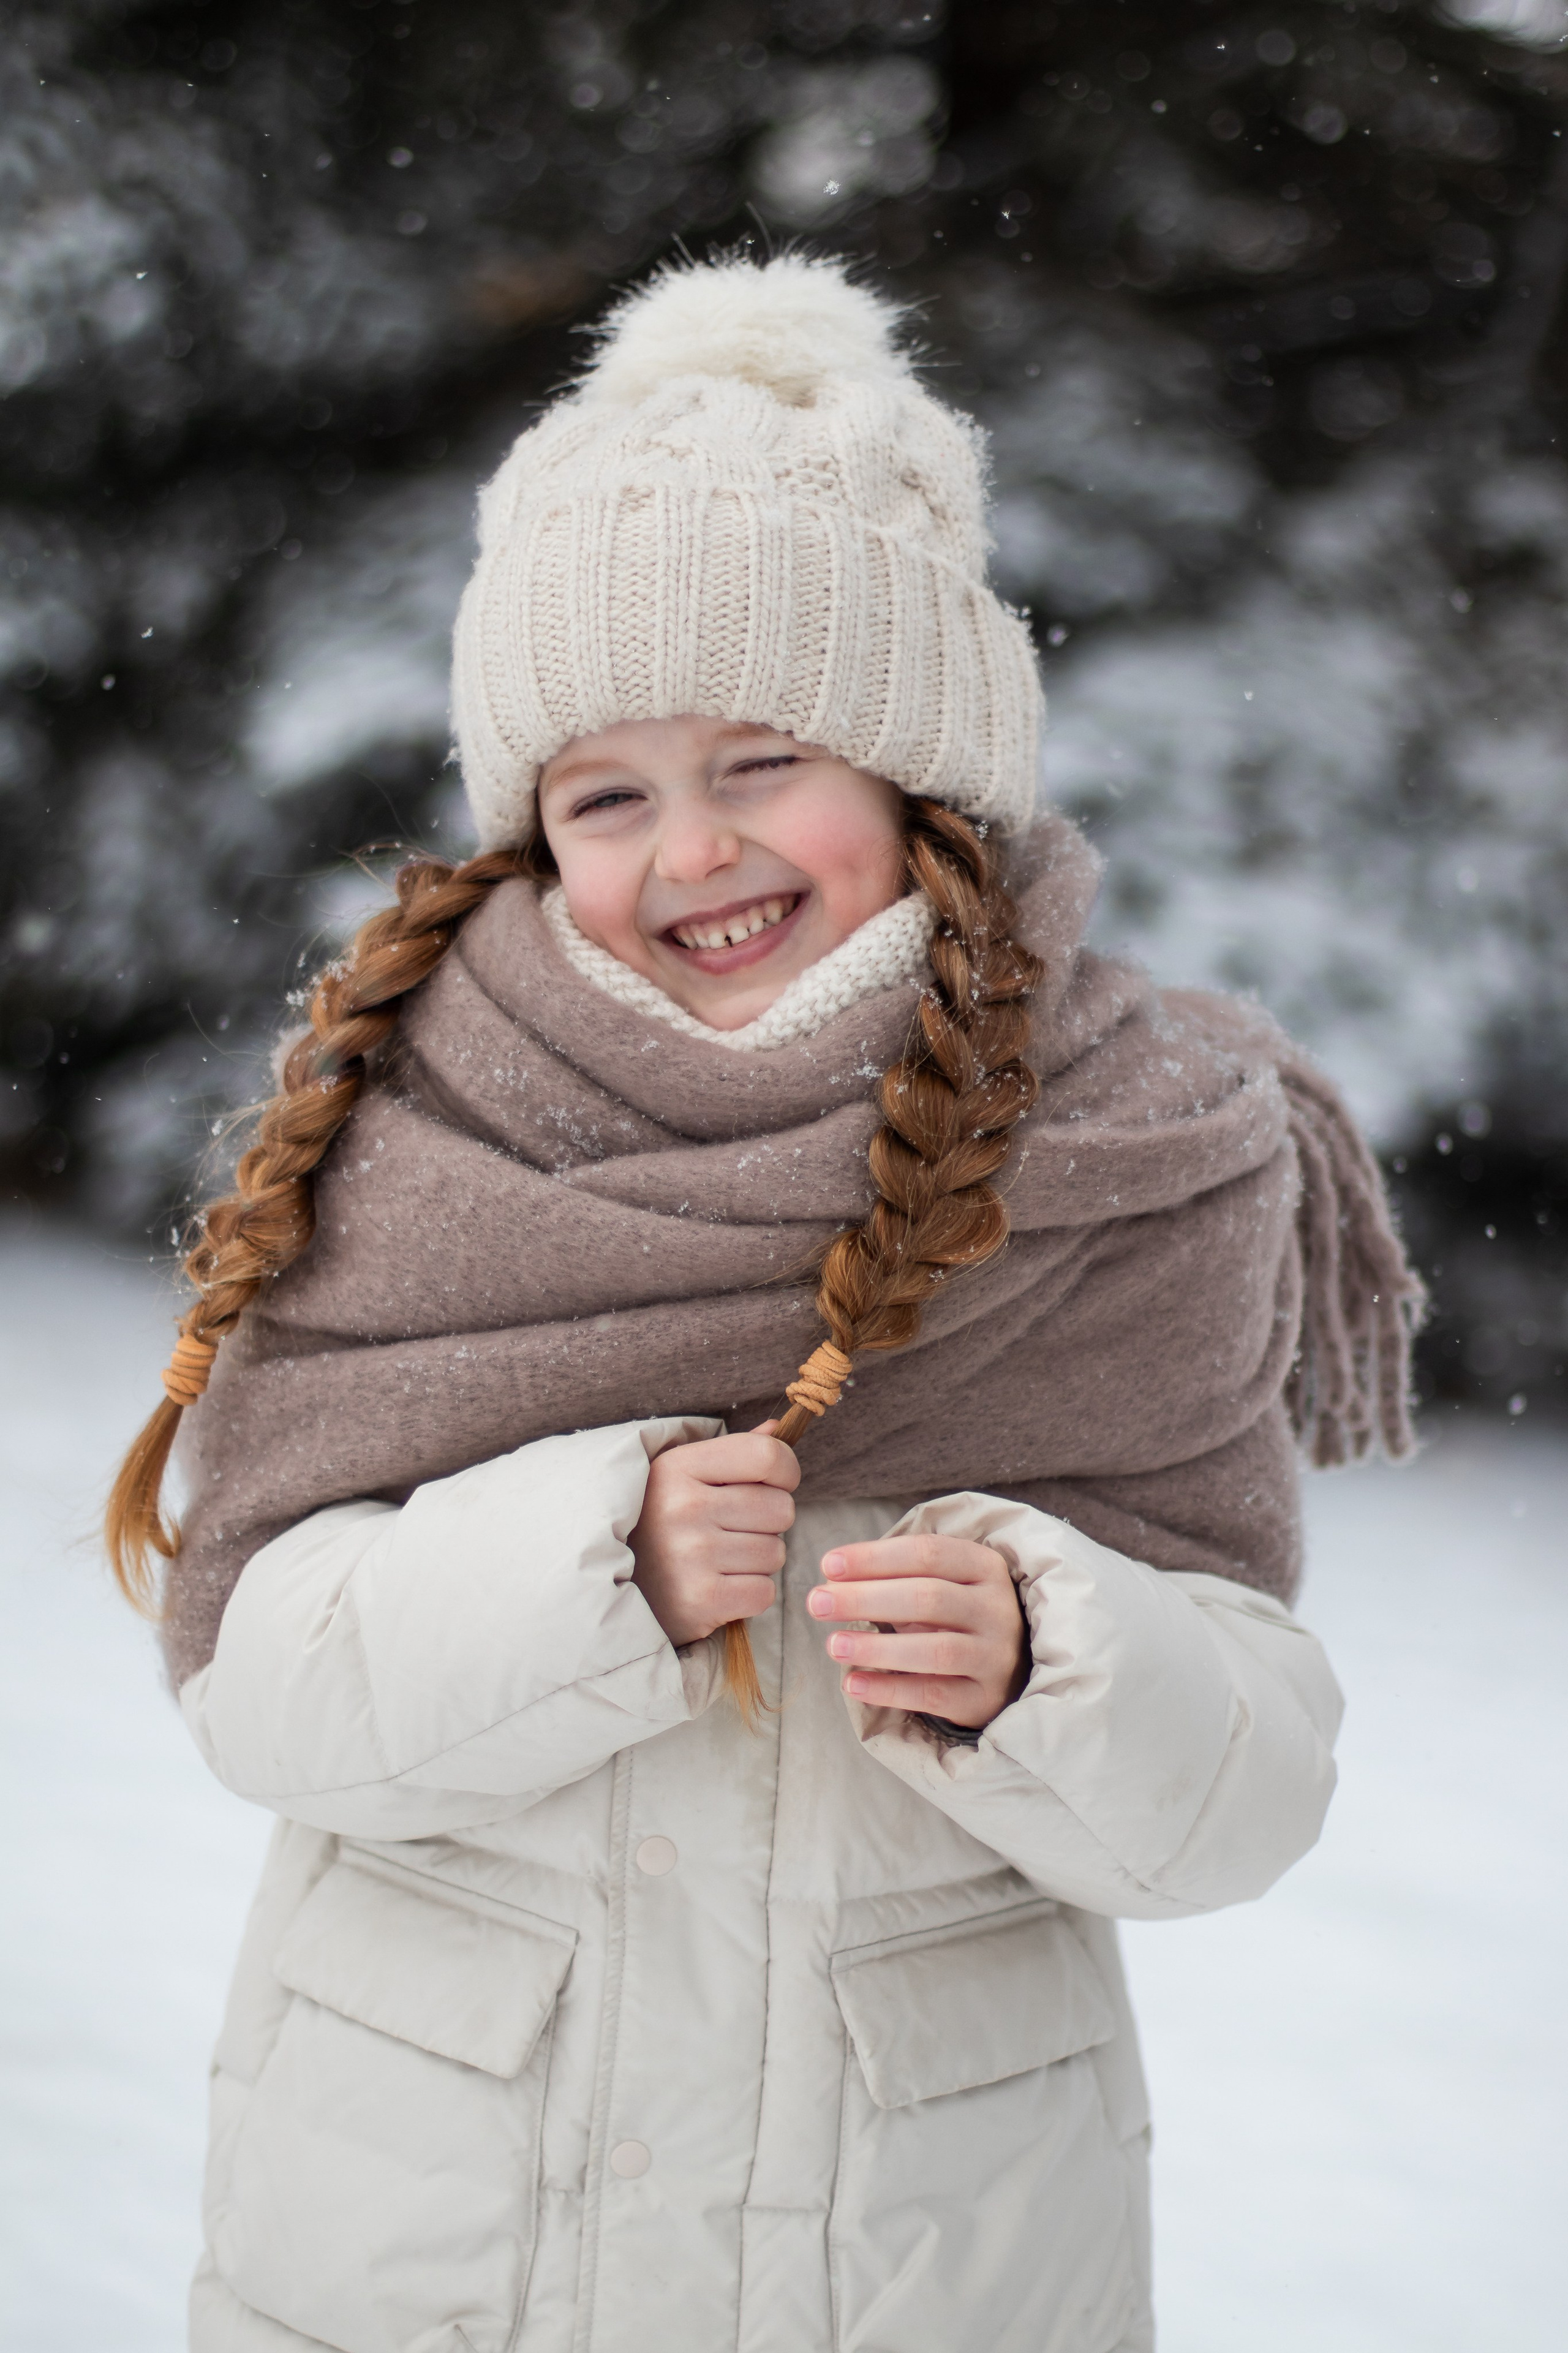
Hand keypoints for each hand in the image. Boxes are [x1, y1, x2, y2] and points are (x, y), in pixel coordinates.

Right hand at [630, 1427, 798, 1647]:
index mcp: (678, 1467)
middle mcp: (683, 1508)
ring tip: (722, 1559)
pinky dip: (751, 1593)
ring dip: (759, 1559)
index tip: (773, 1484)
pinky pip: (764, 1592)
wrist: (613, 1587)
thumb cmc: (661, 1523)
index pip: (767, 1456)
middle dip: (769, 1521)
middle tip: (735, 1529)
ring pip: (776, 1552)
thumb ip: (734, 1450)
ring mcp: (691, 1556)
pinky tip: (722, 1586)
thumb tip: (779, 1428)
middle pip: (781, 1508)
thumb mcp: (683, 1475)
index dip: (785, 1471)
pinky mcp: (700, 1600)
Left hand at [808, 1532, 1027, 1729]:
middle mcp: (996, 1609)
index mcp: (984, 1567)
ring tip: (832, 1645)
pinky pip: (933, 1694)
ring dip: (876, 1647)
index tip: (828, 1565)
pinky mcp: (984, 1698)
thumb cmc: (955, 1615)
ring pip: (934, 1650)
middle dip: (865, 1598)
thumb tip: (831, 1579)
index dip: (874, 1557)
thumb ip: (894, 1577)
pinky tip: (853, 1684)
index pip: (927, 1552)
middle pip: (928, 1597)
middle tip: (816, 1602)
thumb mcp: (939, 1583)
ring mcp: (994, 1656)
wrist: (1008, 1670)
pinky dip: (890, 1689)